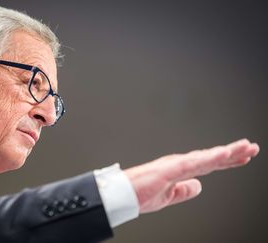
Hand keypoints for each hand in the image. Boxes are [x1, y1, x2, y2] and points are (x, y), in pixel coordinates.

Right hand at [124, 139, 258, 213]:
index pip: (208, 164)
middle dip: (232, 152)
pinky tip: (223, 154)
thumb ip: (184, 190)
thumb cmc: (138, 194)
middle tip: (251, 147)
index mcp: (179, 169)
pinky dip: (209, 157)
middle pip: (210, 157)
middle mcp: (179, 163)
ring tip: (244, 148)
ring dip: (226, 152)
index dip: (227, 160)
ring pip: (206, 157)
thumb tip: (200, 186)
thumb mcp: (168, 196)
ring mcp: (175, 164)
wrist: (120, 195)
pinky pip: (194, 162)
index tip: (243, 157)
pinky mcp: (169, 168)